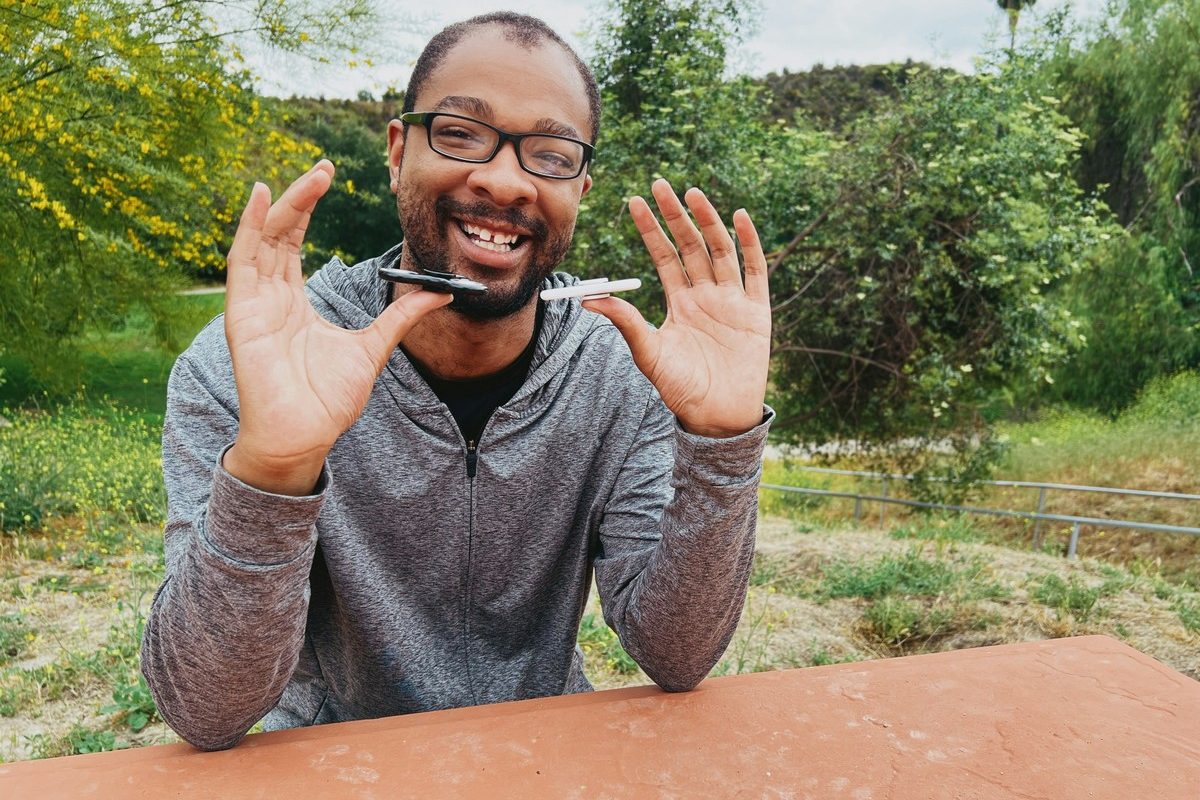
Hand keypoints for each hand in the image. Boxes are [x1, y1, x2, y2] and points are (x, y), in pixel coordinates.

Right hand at [222, 161, 451, 493]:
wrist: (304, 436)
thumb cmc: (329, 399)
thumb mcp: (375, 347)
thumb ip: (403, 316)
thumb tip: (442, 292)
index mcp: (294, 302)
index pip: (294, 242)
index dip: (307, 207)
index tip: (329, 175)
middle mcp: (269, 296)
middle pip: (279, 234)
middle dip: (300, 198)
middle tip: (324, 166)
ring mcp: (252, 303)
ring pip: (262, 240)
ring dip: (282, 205)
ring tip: (307, 176)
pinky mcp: (241, 314)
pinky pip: (241, 262)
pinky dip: (247, 228)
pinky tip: (259, 198)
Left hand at [584, 179, 770, 437]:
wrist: (716, 416)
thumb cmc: (681, 389)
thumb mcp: (649, 354)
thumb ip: (626, 324)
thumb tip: (588, 299)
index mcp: (679, 302)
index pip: (663, 256)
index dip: (651, 229)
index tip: (634, 201)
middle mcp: (705, 295)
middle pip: (690, 245)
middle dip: (675, 215)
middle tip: (660, 183)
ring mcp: (732, 300)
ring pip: (720, 250)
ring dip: (708, 221)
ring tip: (693, 193)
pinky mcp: (756, 311)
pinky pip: (755, 271)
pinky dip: (750, 243)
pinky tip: (741, 217)